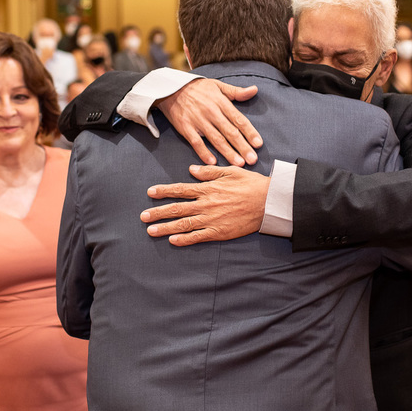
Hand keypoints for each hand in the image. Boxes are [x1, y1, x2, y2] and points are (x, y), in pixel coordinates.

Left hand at [141, 165, 269, 245]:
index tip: (150, 192)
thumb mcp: (230, 171)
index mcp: (208, 189)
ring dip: (165, 228)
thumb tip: (192, 169)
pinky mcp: (219, 231)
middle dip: (158, 212)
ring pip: (183, 224)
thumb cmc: (251, 185)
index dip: (164, 191)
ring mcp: (212, 219)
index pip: (180, 190)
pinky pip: (198, 237)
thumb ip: (209, 172)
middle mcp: (206, 204)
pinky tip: (172, 241)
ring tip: (151, 231)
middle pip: (177, 209)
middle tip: (143, 216)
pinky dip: (184, 239)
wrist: (268, 202)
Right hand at [156, 78, 262, 166]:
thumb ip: (237, 91)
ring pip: (216, 139)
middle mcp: (211, 112)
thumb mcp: (218, 85)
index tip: (258, 144)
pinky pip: (196, 142)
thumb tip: (254, 90)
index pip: (238, 119)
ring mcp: (198, 121)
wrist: (170, 88)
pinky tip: (213, 162)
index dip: (250, 132)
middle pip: (230, 132)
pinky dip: (204, 152)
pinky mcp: (186, 128)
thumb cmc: (198, 88)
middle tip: (253, 159)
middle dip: (242, 146)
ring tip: (239, 163)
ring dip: (228, 152)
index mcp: (221, 102)